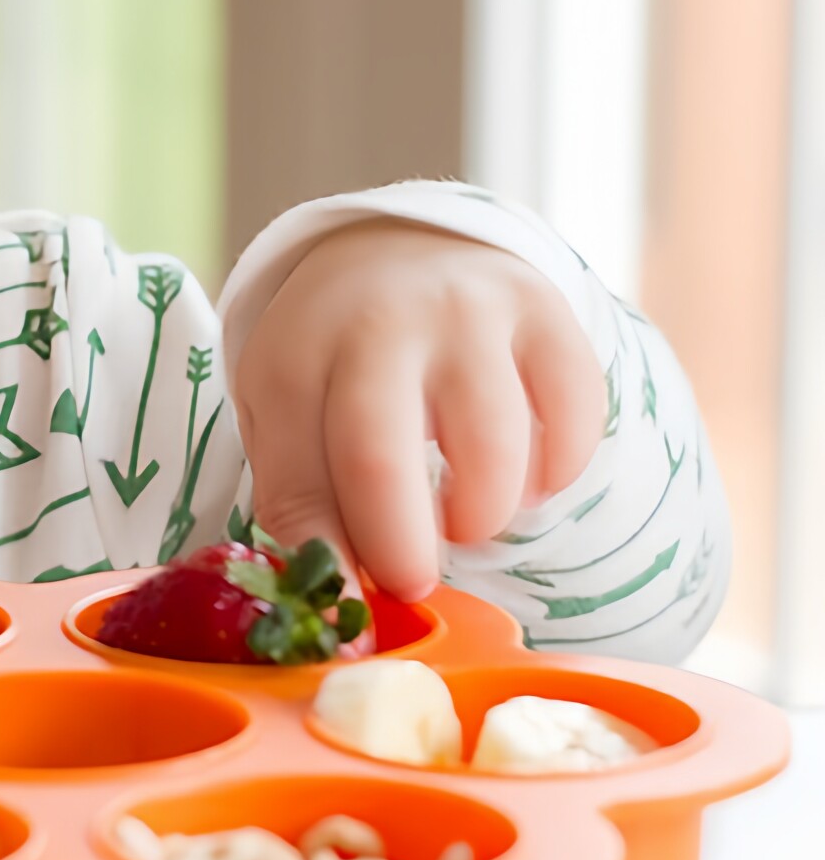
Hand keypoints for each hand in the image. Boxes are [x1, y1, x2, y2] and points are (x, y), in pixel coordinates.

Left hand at [235, 221, 605, 600]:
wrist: (396, 247)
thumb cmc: (331, 362)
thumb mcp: (286, 418)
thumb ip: (301, 506)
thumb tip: (341, 612)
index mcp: (293, 359)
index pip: (301, 483)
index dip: (332, 562)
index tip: (355, 605)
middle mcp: (378, 324)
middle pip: (382, 461)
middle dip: (403, 550)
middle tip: (415, 583)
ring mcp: (468, 312)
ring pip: (493, 452)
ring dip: (483, 515)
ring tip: (462, 514)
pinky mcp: (546, 312)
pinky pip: (573, 423)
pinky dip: (554, 472)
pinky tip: (521, 472)